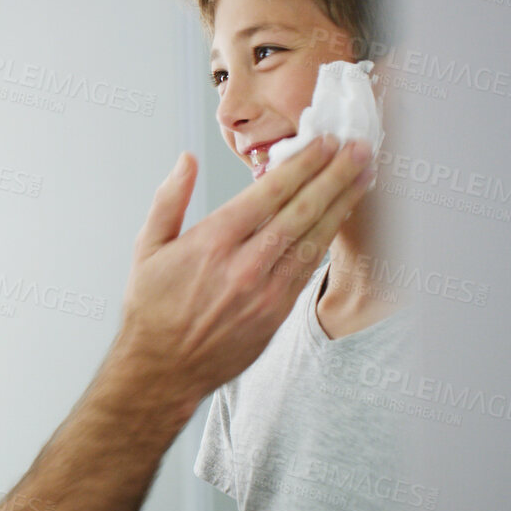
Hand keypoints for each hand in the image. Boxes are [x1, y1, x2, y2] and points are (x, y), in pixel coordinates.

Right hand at [105, 138, 372, 415]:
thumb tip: (187, 161)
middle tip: (359, 149)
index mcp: (212, 242)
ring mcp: (266, 290)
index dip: (301, 165)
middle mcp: (245, 264)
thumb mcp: (147, 249)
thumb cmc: (151, 309)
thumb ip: (169, 200)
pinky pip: (310, 268)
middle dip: (334, 175)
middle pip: (302, 210)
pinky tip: (341, 219)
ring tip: (363, 177)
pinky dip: (328, 238)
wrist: (163, 368)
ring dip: (341, 203)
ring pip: (314, 238)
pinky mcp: (279, 312)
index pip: (269, 193)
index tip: (323, 143)